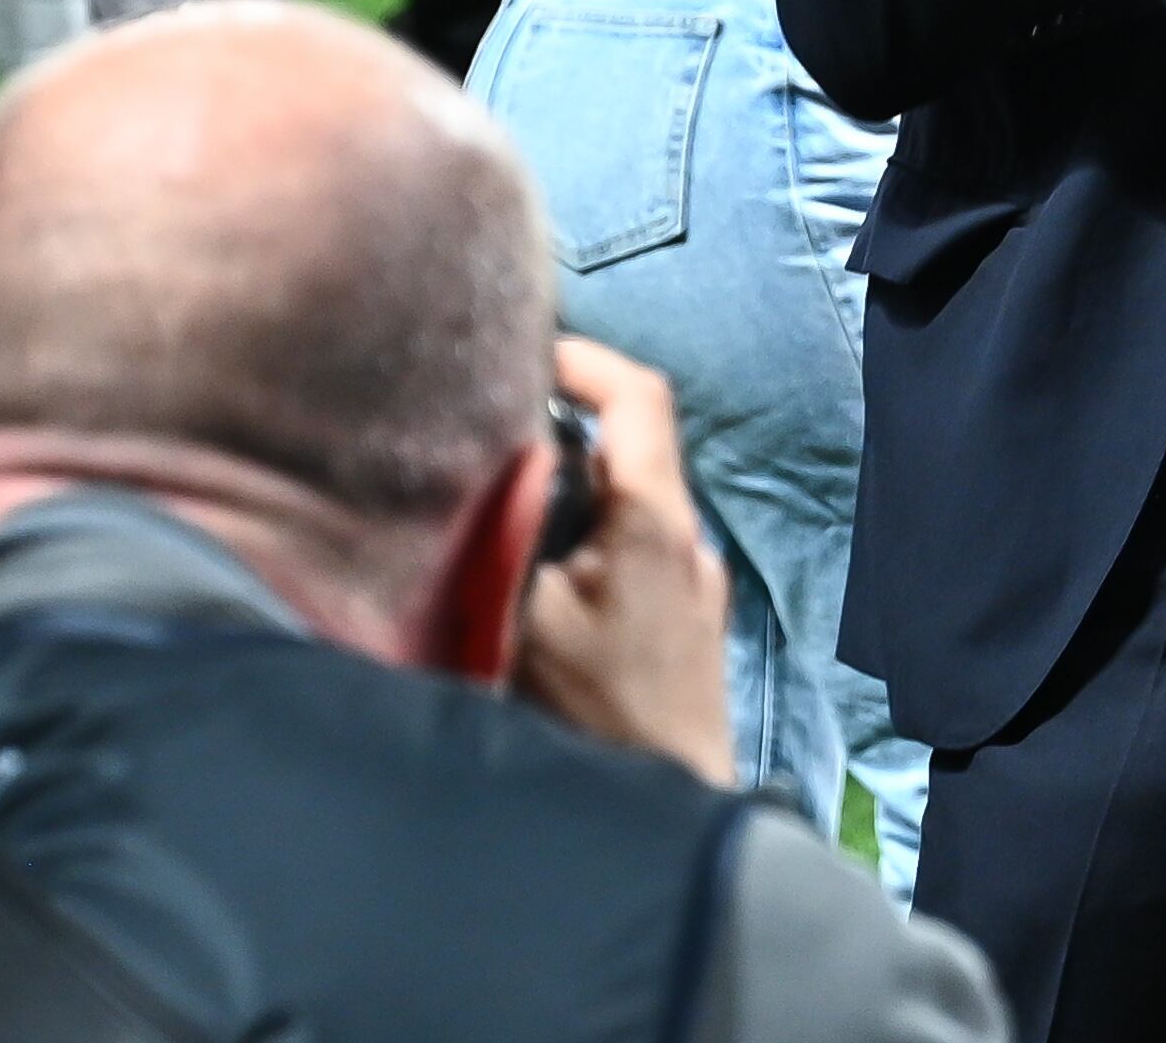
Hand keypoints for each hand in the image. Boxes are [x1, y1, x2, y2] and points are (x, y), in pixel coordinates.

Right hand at [514, 339, 735, 778]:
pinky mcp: (687, 628)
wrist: (667, 809)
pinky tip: (538, 590)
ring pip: (626, 509)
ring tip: (500, 519)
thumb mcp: (525, 614)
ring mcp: (694, 586)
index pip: (638, 396)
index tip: (526, 356)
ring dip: (569, 500)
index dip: (584, 360)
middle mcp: (687, 538)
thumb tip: (472, 474)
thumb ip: (507, 532)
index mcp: (655, 516)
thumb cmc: (597, 715)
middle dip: (558, 437)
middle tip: (488, 443)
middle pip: (626, 451)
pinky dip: (587, 550)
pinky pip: (634, 559)